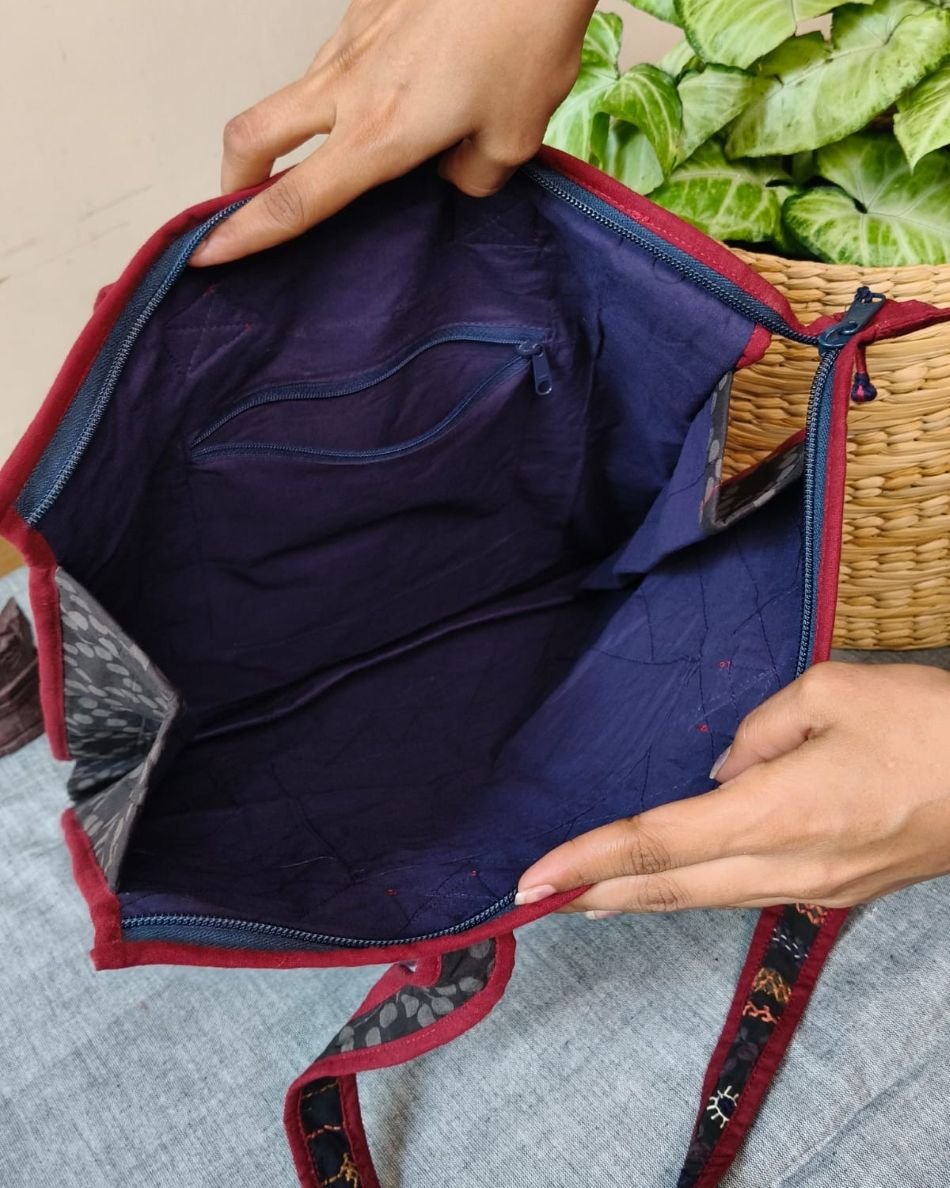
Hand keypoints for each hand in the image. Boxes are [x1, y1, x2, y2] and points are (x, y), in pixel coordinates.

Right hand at [191, 0, 596, 266]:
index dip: (244, 233)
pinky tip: (392, 90)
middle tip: (243, 202)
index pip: (293, 200)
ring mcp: (351, 39)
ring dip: (299, 130)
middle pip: (252, 134)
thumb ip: (474, 175)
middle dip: (234, 177)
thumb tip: (455, 174)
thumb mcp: (514, 136)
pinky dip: (345, 88)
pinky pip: (339, 58)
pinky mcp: (366, 5)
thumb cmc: (526, 35)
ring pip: (297, 94)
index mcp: (380, 134)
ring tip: (344, 151)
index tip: (207, 253)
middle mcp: (349, 86)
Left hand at [516, 662, 949, 915]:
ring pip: (705, 899)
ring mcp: (816, 890)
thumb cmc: (928, 723)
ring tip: (583, 893)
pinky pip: (744, 893)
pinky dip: (689, 892)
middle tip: (532, 902)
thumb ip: (759, 731)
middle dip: (596, 894)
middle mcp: (790, 867)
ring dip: (638, 898)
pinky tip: (669, 883)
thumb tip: (727, 773)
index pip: (661, 842)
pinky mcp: (837, 891)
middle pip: (671, 889)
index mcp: (781, 812)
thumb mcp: (833, 690)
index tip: (533, 880)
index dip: (590, 860)